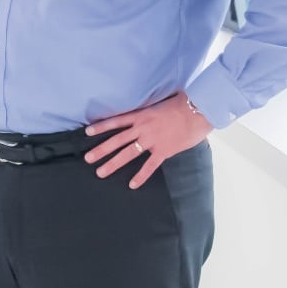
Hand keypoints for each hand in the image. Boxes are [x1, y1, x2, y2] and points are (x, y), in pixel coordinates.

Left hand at [83, 91, 212, 188]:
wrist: (199, 110)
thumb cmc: (183, 103)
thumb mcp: (160, 102)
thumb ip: (150, 109)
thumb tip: (146, 110)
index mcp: (141, 115)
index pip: (116, 121)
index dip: (101, 127)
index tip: (87, 132)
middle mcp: (142, 128)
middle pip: (116, 140)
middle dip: (101, 150)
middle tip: (87, 158)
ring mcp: (152, 140)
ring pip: (127, 154)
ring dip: (113, 164)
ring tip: (100, 173)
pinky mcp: (164, 151)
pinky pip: (149, 166)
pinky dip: (140, 176)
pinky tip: (132, 185)